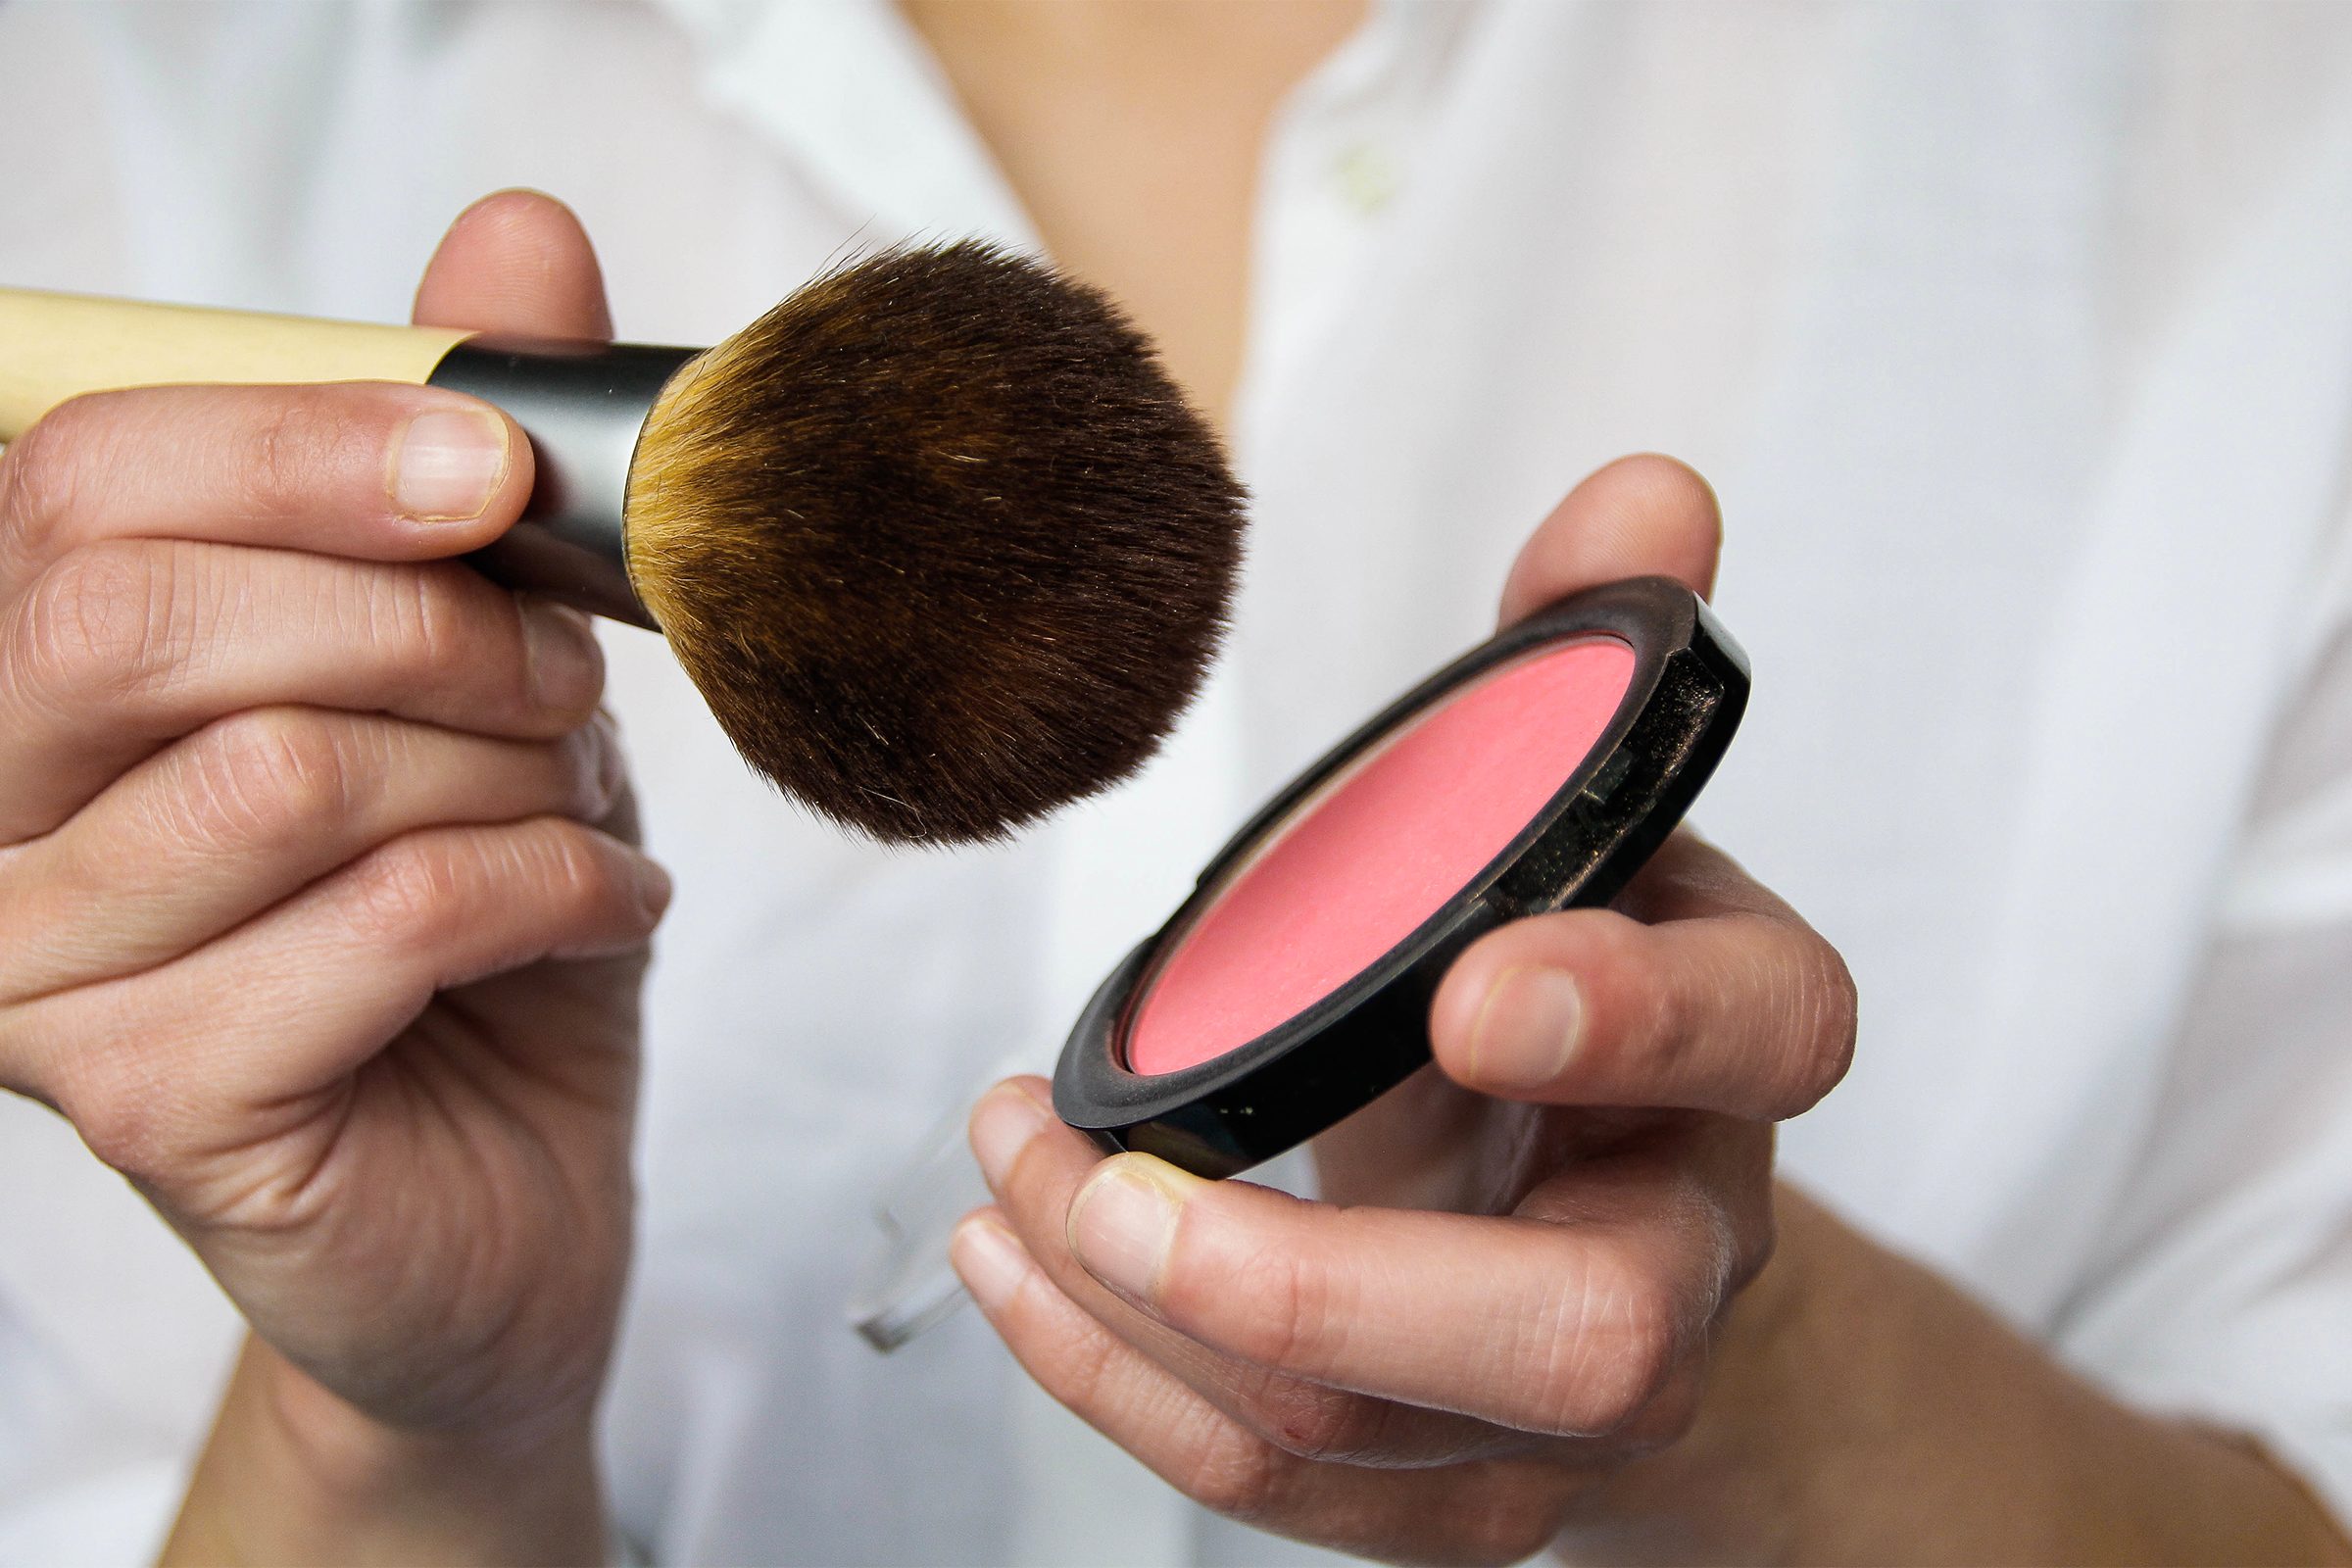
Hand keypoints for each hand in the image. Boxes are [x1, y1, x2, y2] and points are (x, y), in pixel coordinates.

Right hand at [0, 193, 661, 1559]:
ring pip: (284, 768)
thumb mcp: (491, 671)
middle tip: (569, 675)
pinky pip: (382, 917)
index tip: (496, 470)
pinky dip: (552, 886)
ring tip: (582, 804)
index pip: (86, 482)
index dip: (305, 444)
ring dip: (506, 768)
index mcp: (41, 678)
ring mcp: (36, 977)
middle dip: (425, 618)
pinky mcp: (150, 1102)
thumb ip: (469, 463)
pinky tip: (604, 907)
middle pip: (142, 610)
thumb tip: (518, 238)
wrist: (510, 1184)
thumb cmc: (475, 920)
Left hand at [953, 456, 1856, 1563]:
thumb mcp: (1580, 824)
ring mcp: (1561, 1411)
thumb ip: (1574, 667)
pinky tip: (1010, 1267)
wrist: (1616, 1229)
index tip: (1473, 985)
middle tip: (1115, 1177)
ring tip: (1006, 1169)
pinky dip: (1117, 1381)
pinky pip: (1282, 1486)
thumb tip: (1646, 491)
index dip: (1637, 1016)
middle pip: (1581, 1337)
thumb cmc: (1577, 1002)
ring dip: (1144, 1310)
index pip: (1761, 1035)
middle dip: (1322, 1274)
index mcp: (1734, 1052)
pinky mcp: (1442, 1489)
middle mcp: (1675, 1256)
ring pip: (1372, 1431)